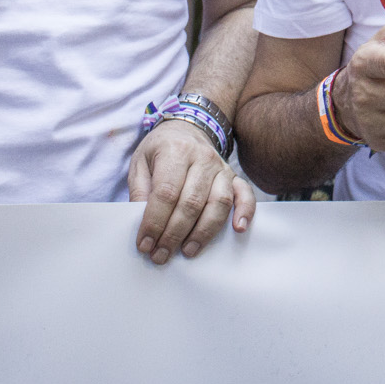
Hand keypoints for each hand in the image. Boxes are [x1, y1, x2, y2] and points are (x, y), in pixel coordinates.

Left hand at [130, 119, 255, 264]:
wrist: (186, 128)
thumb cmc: (160, 149)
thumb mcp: (139, 163)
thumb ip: (139, 191)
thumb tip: (141, 223)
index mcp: (175, 151)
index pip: (166, 192)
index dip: (154, 221)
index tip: (145, 243)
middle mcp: (202, 158)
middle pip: (191, 202)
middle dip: (174, 234)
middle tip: (160, 255)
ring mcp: (221, 167)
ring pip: (218, 203)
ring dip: (203, 232)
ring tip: (187, 251)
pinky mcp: (233, 176)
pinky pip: (244, 194)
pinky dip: (245, 212)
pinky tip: (237, 229)